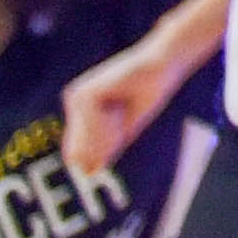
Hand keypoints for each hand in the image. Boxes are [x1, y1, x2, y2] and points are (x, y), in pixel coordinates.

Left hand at [55, 0, 234, 176]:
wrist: (163, 66)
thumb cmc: (148, 92)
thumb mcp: (124, 128)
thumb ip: (106, 147)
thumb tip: (89, 172)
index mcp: (80, 106)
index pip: (74, 147)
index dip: (92, 157)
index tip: (104, 159)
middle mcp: (73, 99)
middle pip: (80, 147)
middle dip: (104, 146)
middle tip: (122, 125)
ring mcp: (76, 96)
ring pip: (88, 140)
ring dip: (110, 135)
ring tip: (125, 109)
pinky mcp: (86, 94)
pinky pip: (95, 129)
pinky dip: (111, 127)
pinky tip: (122, 106)